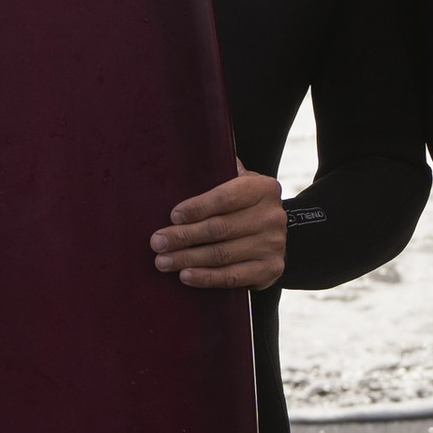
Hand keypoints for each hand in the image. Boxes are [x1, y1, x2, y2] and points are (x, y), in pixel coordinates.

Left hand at [152, 168, 288, 290]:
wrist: (275, 236)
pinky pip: (232, 277)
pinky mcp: (271, 269)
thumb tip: (190, 154)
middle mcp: (272, 216)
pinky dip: (206, 278)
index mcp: (263, 188)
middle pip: (220, 228)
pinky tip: (185, 275)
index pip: (226, 198)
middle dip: (184, 236)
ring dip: (188, 259)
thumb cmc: (243, 207)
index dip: (198, 207)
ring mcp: (274, 244)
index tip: (173, 216)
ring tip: (162, 261)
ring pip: (222, 254)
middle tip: (157, 242)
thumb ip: (220, 172)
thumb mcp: (239, 183)